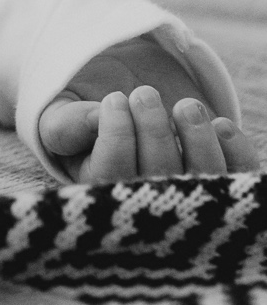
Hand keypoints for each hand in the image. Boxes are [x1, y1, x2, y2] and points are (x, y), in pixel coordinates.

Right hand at [37, 36, 259, 181]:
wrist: (131, 111)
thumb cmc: (89, 119)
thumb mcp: (61, 118)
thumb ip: (65, 124)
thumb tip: (96, 118)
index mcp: (101, 196)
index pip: (112, 179)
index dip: (116, 136)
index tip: (113, 99)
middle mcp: (149, 210)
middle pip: (161, 184)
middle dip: (154, 130)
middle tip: (143, 94)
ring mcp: (193, 199)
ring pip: (206, 181)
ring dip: (197, 137)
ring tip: (185, 106)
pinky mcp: (226, 183)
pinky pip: (242, 176)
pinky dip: (236, 149)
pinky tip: (217, 125)